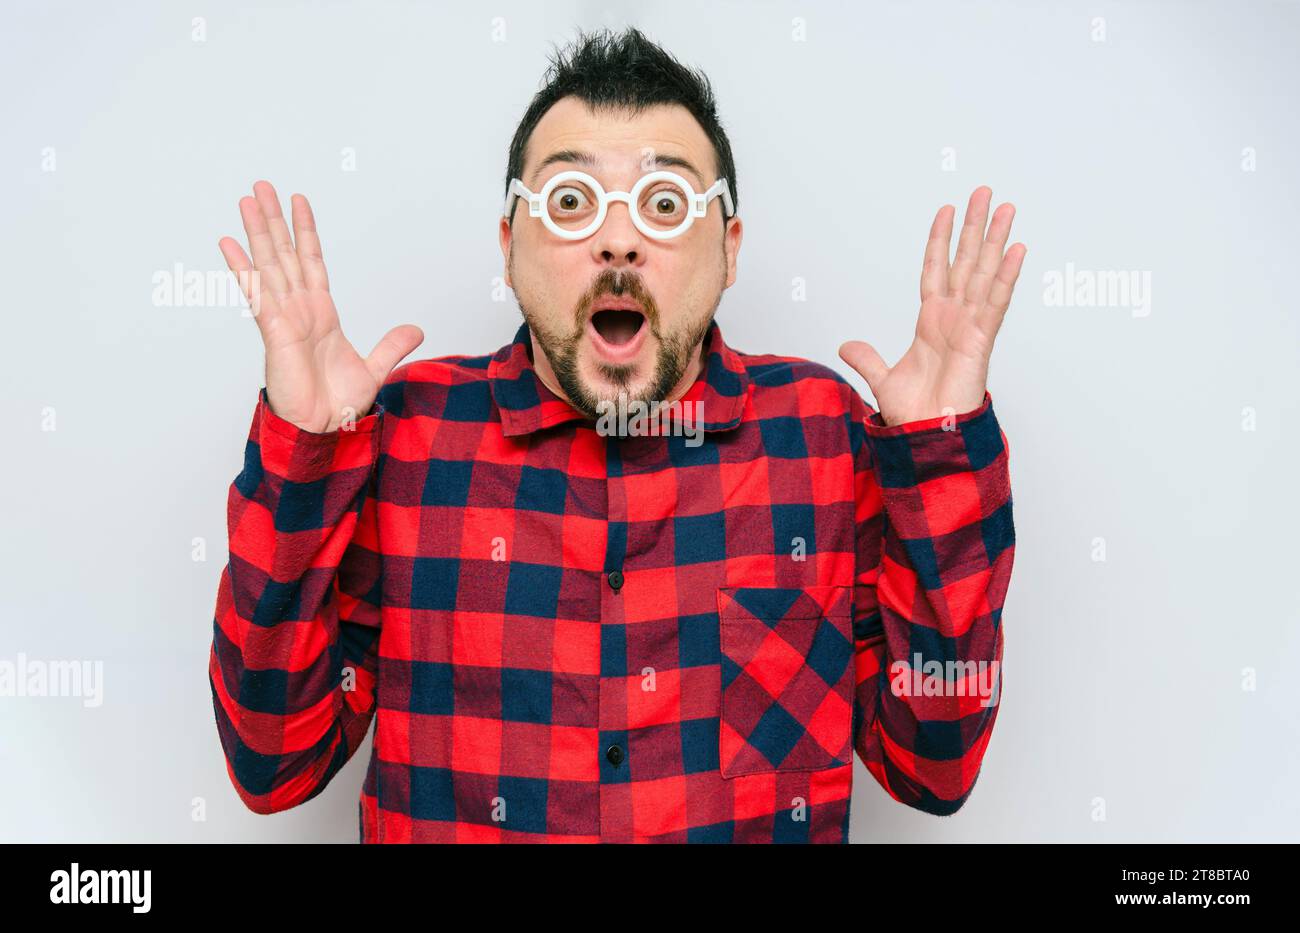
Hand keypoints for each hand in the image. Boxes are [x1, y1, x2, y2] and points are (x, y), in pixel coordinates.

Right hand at [218, 180, 423, 432]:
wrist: (325, 429)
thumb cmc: (338, 405)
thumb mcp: (376, 368)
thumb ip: (392, 345)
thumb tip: (415, 330)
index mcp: (321, 314)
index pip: (312, 262)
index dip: (306, 232)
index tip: (299, 202)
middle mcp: (299, 310)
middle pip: (285, 254)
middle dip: (275, 219)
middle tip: (262, 186)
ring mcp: (284, 317)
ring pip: (270, 264)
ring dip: (258, 231)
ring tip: (247, 199)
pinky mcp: (274, 331)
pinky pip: (257, 293)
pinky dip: (243, 268)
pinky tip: (229, 242)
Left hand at [839, 186, 1024, 425]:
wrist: (926, 436)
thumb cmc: (914, 414)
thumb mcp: (882, 379)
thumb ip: (866, 358)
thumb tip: (846, 345)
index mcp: (931, 322)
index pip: (937, 270)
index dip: (941, 241)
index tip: (948, 210)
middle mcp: (954, 318)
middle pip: (967, 262)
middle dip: (976, 227)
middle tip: (986, 193)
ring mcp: (970, 326)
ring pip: (985, 273)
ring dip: (996, 240)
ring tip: (1006, 207)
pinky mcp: (981, 340)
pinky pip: (996, 302)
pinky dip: (1006, 276)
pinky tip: (1017, 249)